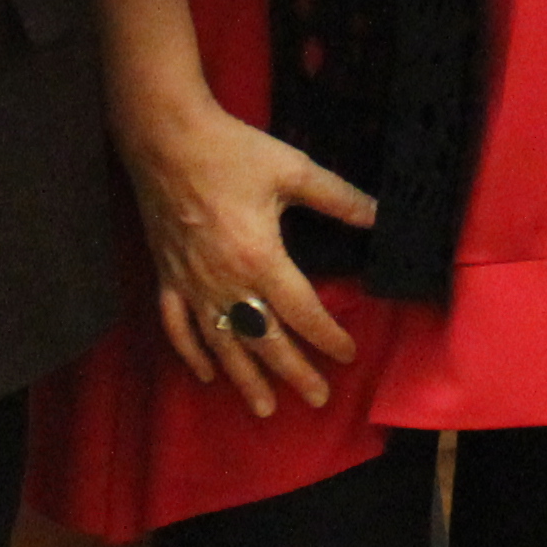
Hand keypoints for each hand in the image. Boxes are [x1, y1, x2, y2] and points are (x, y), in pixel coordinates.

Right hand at [116, 89, 375, 417]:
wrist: (166, 138)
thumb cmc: (232, 152)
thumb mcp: (294, 170)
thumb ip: (340, 199)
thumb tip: (381, 217)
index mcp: (260, 259)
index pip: (302, 312)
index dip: (327, 337)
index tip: (348, 355)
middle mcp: (225, 282)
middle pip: (265, 340)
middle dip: (293, 372)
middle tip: (317, 398)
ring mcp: (192, 283)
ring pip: (222, 344)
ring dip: (245, 378)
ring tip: (265, 408)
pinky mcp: (166, 276)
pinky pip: (177, 326)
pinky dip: (191, 352)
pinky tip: (205, 373)